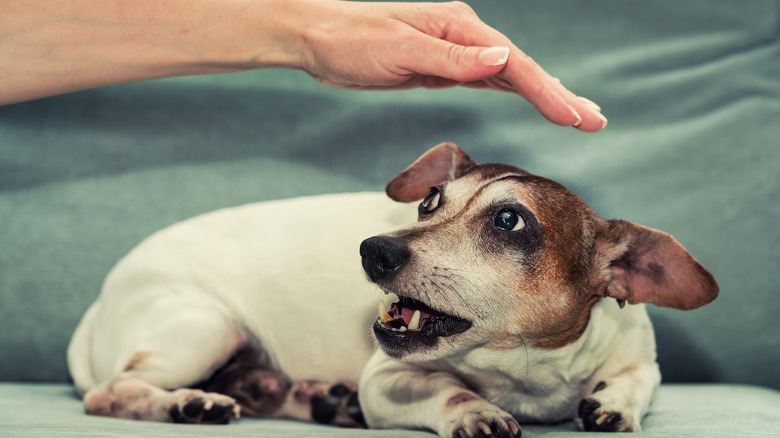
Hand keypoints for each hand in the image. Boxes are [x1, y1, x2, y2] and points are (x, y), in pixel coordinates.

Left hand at [298, 1, 606, 131]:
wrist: (318, 37)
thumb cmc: (351, 41)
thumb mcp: (401, 50)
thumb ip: (452, 58)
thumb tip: (503, 59)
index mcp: (458, 28)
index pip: (514, 65)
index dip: (548, 93)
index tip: (576, 117)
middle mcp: (463, 36)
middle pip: (522, 68)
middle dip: (559, 95)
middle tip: (595, 120)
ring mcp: (454, 50)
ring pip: (510, 75)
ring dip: (543, 94)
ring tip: (576, 114)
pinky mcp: (442, 64)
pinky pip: (488, 79)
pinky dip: (515, 90)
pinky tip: (530, 99)